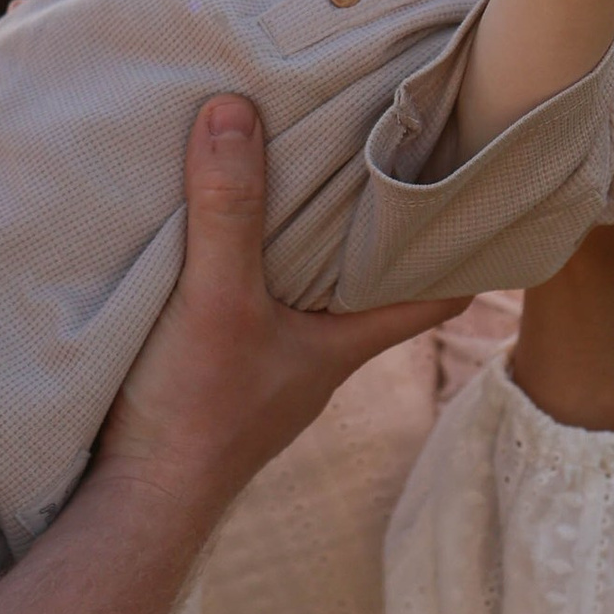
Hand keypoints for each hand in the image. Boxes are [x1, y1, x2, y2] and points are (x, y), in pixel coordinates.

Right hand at [98, 99, 462, 525]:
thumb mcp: (216, 299)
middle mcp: (318, 357)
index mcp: (345, 342)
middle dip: (376, 226)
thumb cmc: (196, 413)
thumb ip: (229, 211)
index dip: (462, 248)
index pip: (436, 294)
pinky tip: (218, 235)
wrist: (134, 503)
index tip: (479, 192)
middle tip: (381, 153)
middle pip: (371, 284)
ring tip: (299, 172)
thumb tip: (236, 110)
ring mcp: (270, 371)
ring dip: (306, 245)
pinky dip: (250, 270)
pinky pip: (252, 308)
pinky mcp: (219, 377)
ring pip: (309, 296)